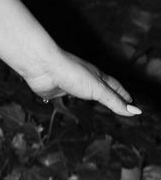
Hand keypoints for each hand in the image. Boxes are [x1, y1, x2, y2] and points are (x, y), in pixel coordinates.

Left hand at [17, 48, 143, 115]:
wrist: (44, 67)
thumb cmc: (72, 72)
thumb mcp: (98, 89)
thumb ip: (114, 101)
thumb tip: (135, 111)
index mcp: (98, 77)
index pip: (115, 87)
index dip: (124, 95)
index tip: (132, 103)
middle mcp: (85, 80)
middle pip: (101, 91)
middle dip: (110, 97)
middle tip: (119, 105)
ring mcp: (71, 85)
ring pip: (84, 95)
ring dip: (91, 101)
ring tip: (97, 107)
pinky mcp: (56, 91)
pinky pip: (66, 99)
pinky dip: (71, 103)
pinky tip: (70, 105)